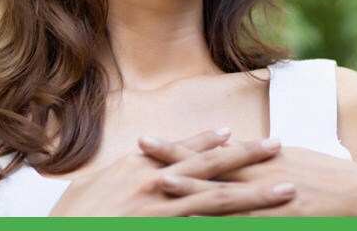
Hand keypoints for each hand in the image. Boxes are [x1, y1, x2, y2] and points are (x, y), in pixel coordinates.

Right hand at [49, 130, 296, 215]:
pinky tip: (258, 223)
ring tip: (286, 189)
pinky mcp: (166, 227)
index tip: (233, 134)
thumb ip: (121, 176)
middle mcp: (156, 181)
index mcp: (138, 166)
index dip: (210, 142)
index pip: (182, 150)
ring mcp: (163, 208)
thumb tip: (136, 168)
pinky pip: (208, 224)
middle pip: (212, 166)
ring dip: (256, 193)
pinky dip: (235, 223)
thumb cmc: (69, 218)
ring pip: (220, 198)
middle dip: (248, 156)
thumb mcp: (92, 187)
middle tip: (279, 147)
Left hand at [142, 139, 356, 215]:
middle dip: (171, 163)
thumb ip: (256, 159)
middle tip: (137, 157)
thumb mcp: (289, 161)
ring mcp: (271, 199)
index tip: (145, 142)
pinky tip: (198, 222)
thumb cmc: (329, 178)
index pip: (208, 151)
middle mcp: (260, 174)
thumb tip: (227, 153)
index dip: (175, 148)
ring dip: (189, 192)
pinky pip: (249, 221)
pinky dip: (222, 223)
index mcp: (259, 159)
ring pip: (222, 195)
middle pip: (207, 168)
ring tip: (158, 188)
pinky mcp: (283, 219)